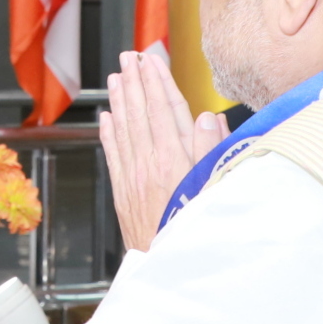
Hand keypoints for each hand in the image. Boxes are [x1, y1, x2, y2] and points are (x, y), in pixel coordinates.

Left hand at [99, 50, 227, 252]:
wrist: (169, 266)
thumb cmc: (198, 229)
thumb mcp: (216, 190)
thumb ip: (212, 153)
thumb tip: (208, 118)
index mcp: (174, 160)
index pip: (163, 110)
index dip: (156, 82)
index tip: (150, 60)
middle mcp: (149, 164)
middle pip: (139, 113)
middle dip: (134, 82)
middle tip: (128, 57)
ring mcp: (132, 178)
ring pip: (123, 129)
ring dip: (119, 100)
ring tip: (115, 78)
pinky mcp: (122, 192)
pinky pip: (113, 154)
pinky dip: (108, 133)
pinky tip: (106, 117)